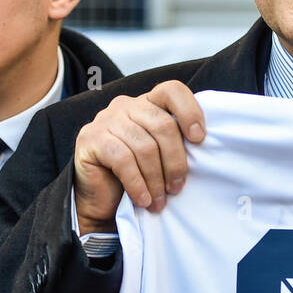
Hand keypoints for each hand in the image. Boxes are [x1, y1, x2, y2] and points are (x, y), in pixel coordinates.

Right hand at [73, 81, 204, 234]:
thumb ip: (176, 139)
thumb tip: (202, 143)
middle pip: (163, 125)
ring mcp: (105, 120)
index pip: (172, 91)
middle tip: (177, 187)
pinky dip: (137, 183)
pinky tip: (143, 199)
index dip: (190, 112)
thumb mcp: (161, 152)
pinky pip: (123, 160)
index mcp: (148, 102)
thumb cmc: (138, 173)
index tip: (199, 139)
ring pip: (144, 147)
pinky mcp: (90, 139)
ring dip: (156, 179)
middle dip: (175, 161)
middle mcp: (125, 105)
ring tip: (160, 200)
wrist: (100, 199)